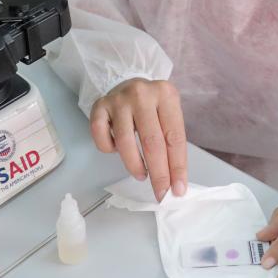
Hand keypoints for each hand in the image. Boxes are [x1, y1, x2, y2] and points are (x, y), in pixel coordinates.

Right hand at [90, 78, 187, 201]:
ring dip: (134, 165)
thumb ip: (172, 144)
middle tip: (160, 193)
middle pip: (152, 142)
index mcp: (166, 95)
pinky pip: (100, 135)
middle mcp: (142, 93)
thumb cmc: (152, 107)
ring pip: (125, 141)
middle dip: (158, 173)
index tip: (177, 190)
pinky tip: (116, 149)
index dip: (177, 167)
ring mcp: (119, 99)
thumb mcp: (168, 116)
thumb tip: (175, 183)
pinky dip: (108, 149)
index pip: (175, 138)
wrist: (128, 83)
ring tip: (141, 174)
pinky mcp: (99, 105)